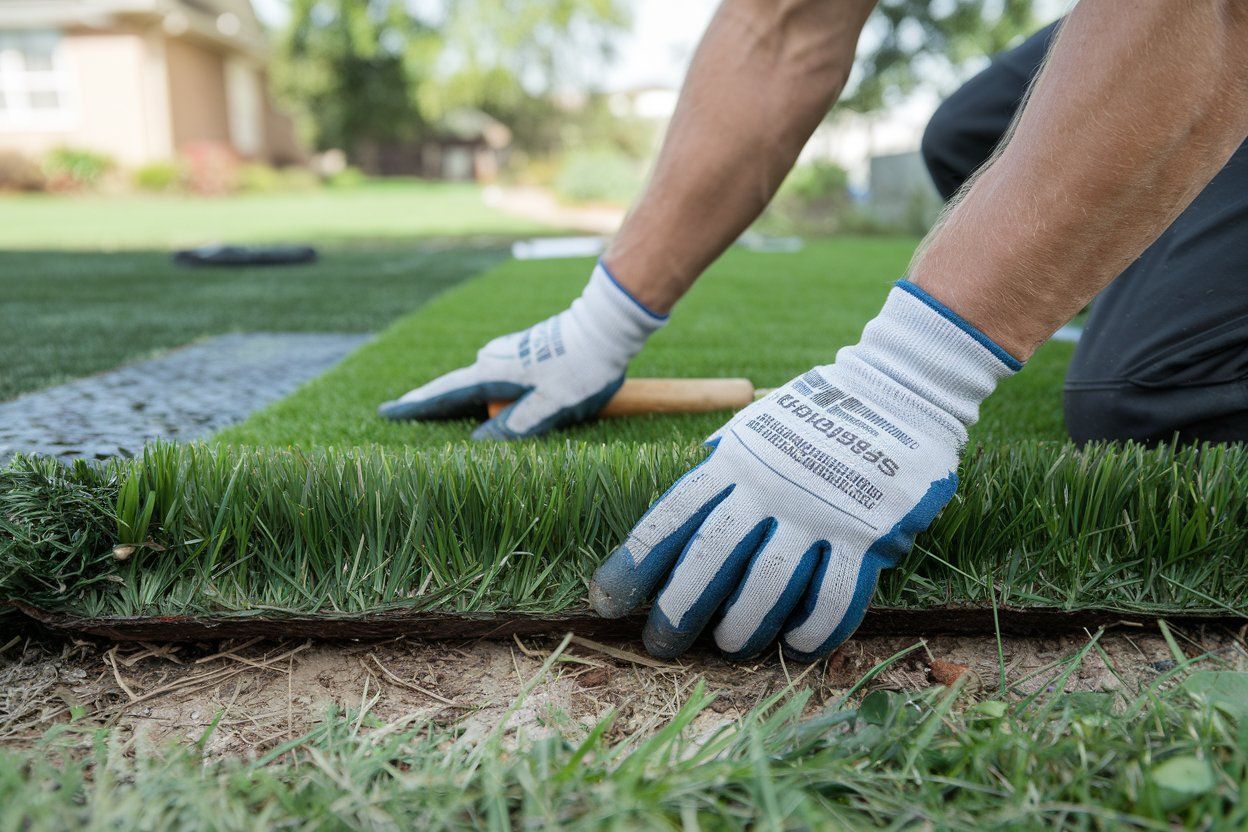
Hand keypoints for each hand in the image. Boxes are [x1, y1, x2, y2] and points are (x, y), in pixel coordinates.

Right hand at [379, 261, 665, 438]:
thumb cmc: (582, 368)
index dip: (415, 406)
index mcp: (494, 372)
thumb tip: (480, 443)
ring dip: (466, 404)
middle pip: (457, 391)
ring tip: (442, 421)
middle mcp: (495, 359)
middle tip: (400, 420)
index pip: (445, 393)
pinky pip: (498, 381)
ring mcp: (509, 354)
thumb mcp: (551, 406)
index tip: (385, 412)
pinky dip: (488, 395)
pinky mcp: (525, 354)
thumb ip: (516, 426)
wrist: (607, 327)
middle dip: (435, 408)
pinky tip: (490, 409)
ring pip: (480, 387)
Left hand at [589, 281, 1021, 660]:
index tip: (607, 600)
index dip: (633, 564)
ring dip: (742, 625)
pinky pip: (834, 598)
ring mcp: (819, 512)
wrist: (899, 389)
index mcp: (735, 462)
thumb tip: (681, 515)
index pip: (671, 518)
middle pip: (710, 558)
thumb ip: (720, 469)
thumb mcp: (753, 428)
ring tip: (729, 647)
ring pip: (767, 586)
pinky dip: (812, 629)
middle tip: (661, 644)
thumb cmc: (815, 416)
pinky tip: (796, 644)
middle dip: (679, 609)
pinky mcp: (868, 534)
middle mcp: (770, 488)